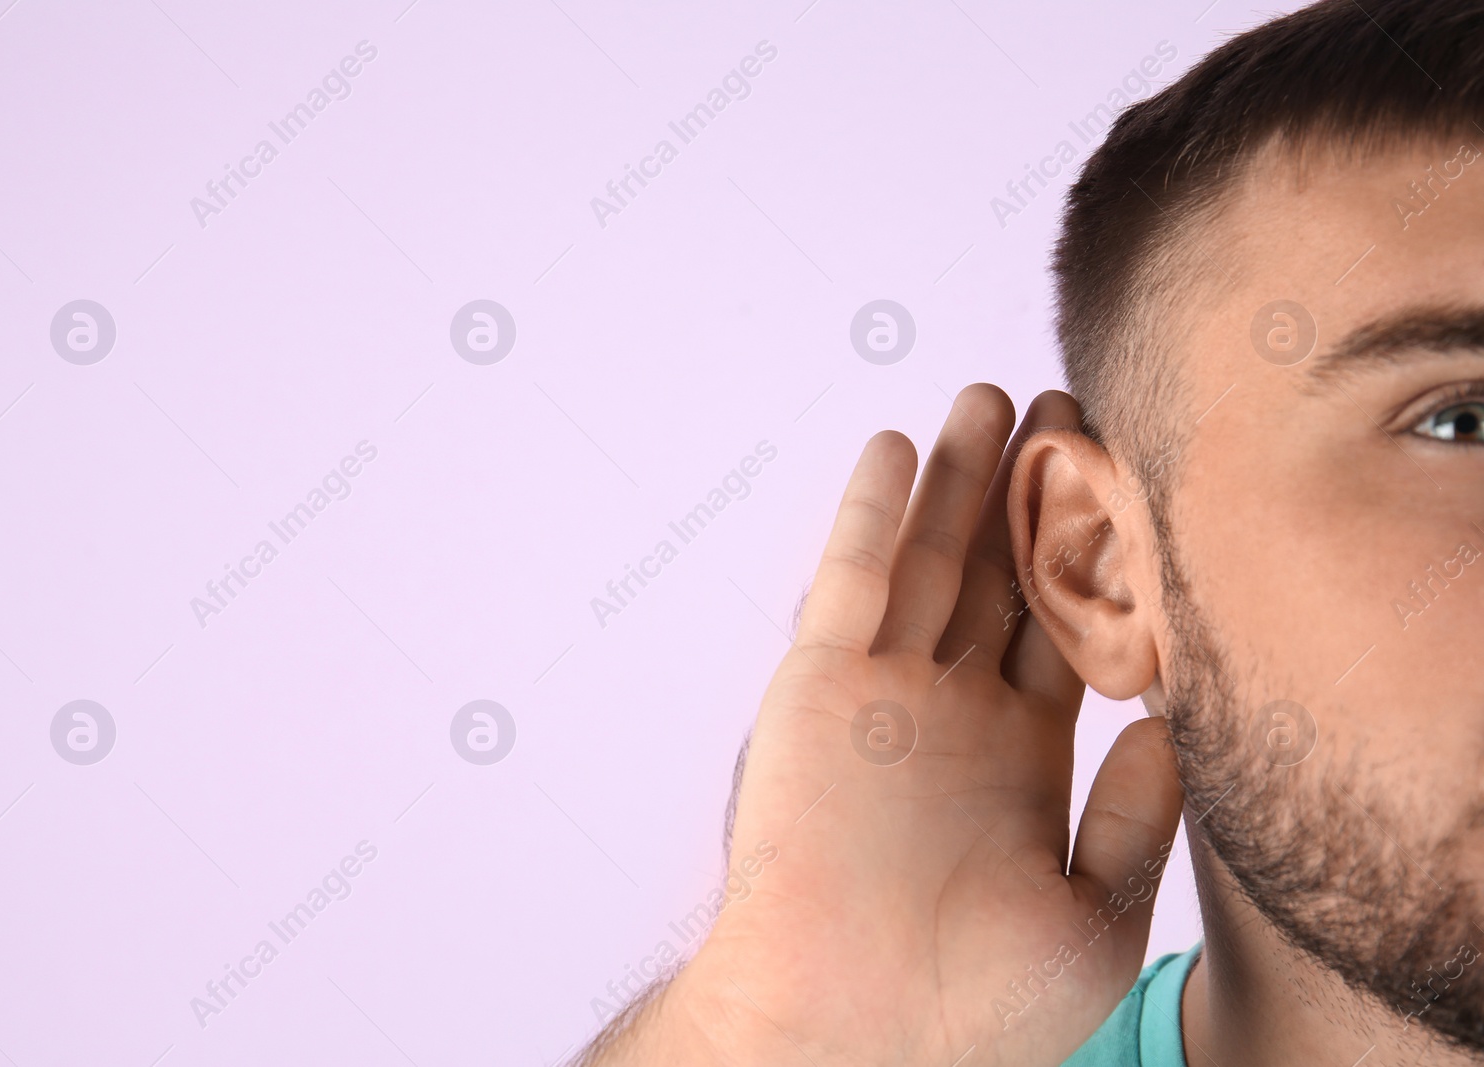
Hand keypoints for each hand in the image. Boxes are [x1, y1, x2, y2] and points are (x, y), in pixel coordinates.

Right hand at [610, 385, 1184, 1065]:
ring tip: (994, 397)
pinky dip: (870, 512)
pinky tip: (898, 447)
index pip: (1067, 629)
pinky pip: (848, 580)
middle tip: (1071, 406)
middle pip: (1001, 573)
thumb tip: (1169, 712)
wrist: (850, 1031)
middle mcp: (950, 709)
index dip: (1101, 557)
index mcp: (1017, 754)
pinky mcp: (818, 684)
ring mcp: (882, 691)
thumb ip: (1136, 814)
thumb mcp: (1096, 915)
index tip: (1135, 484)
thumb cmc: (973, 1006)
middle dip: (1034, 494)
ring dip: (959, 478)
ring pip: (929, 557)